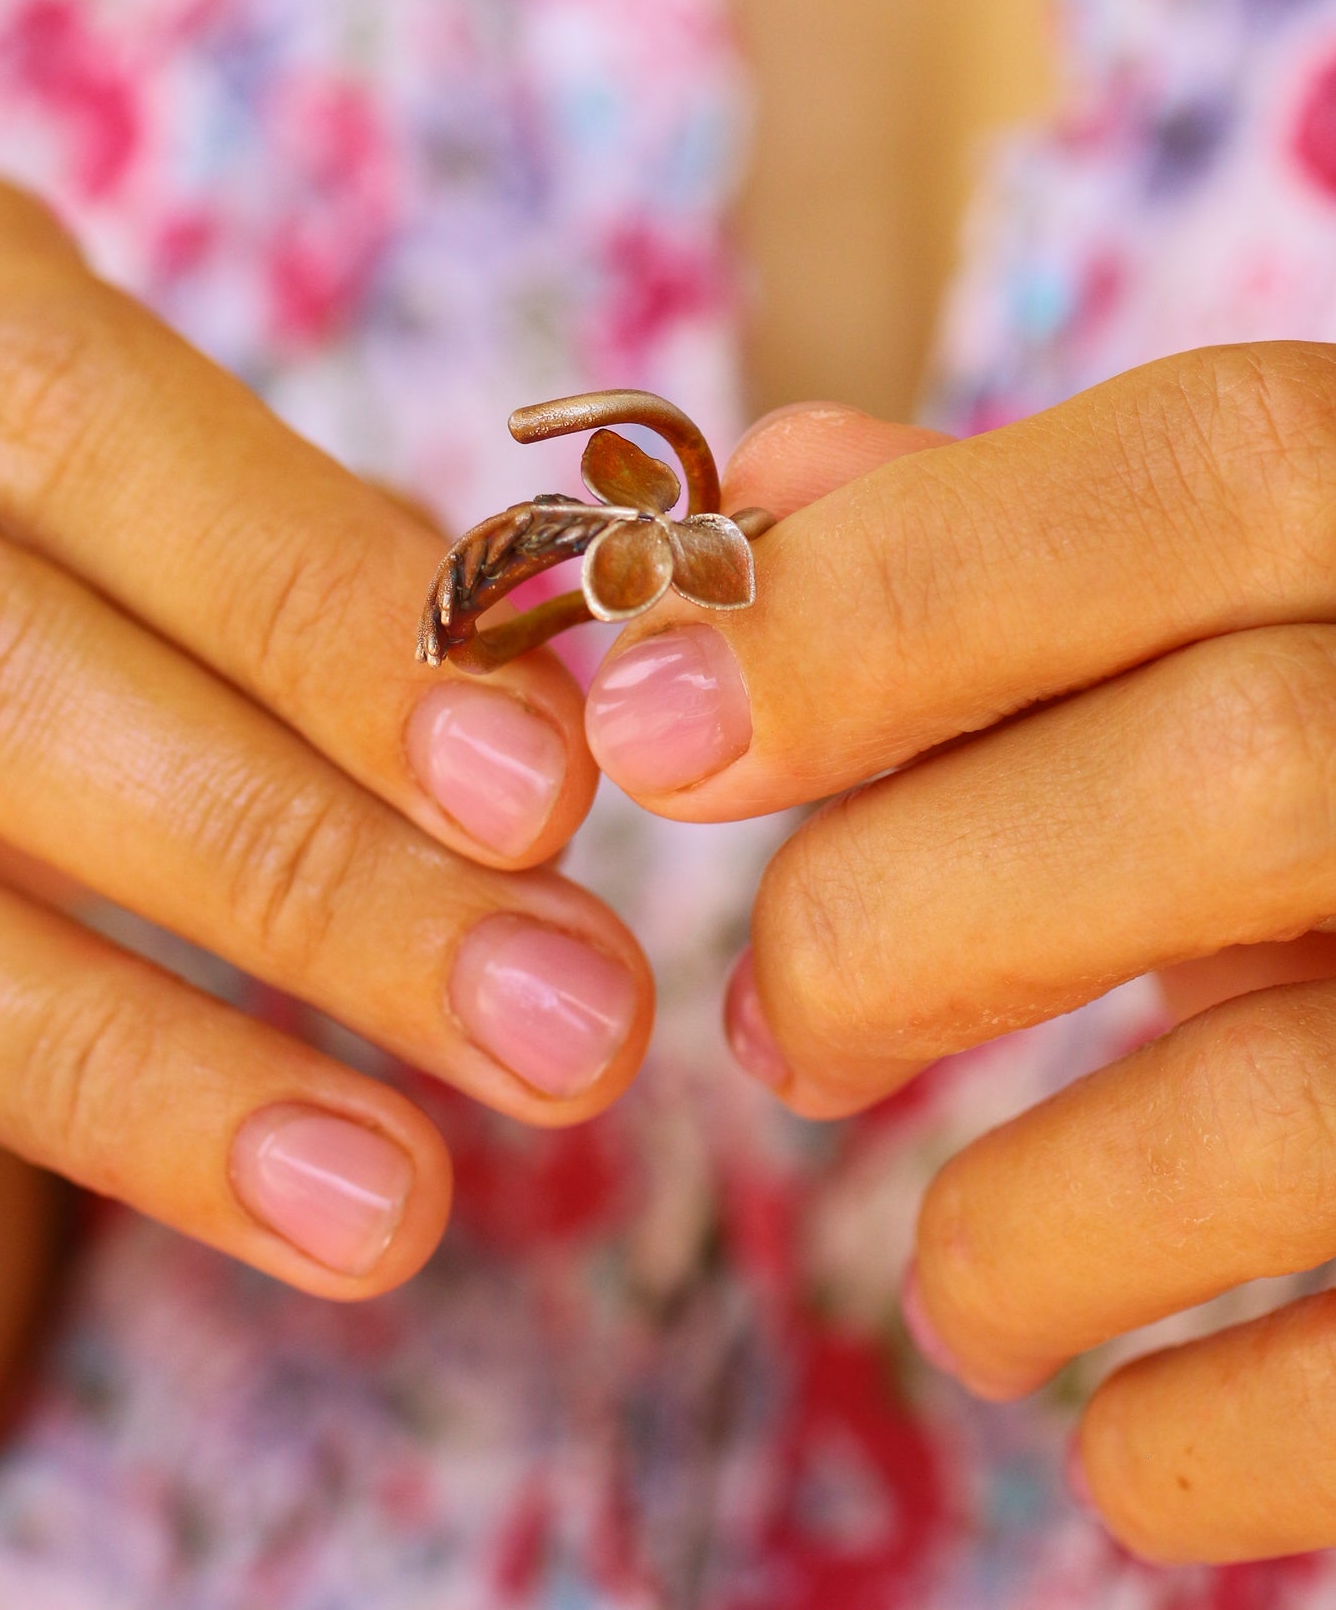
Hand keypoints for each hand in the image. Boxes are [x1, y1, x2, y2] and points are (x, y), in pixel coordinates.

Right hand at [0, 164, 650, 1409]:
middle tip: (562, 1028)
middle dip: (290, 871)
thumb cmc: (8, 484)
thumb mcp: (117, 450)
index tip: (543, 794)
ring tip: (386, 1207)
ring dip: (129, 1076)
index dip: (311, 609)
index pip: (91, 429)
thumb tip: (539, 711)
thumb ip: (290, 553)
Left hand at [586, 344, 1335, 1564]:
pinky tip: (1118, 1436)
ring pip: (1297, 1098)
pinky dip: (1202, 1441)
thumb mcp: (1241, 612)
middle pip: (1239, 776)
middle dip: (912, 913)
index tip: (645, 726)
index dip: (894, 594)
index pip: (1201, 474)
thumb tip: (765, 488)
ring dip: (1030, 1224)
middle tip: (773, 1028)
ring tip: (954, 1287)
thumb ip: (1015, 542)